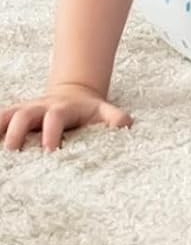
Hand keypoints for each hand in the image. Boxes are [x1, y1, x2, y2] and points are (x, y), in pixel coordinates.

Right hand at [2, 83, 131, 151]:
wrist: (73, 94)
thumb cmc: (88, 110)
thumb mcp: (102, 110)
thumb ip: (114, 117)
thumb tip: (125, 124)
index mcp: (61, 109)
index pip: (55, 119)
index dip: (52, 133)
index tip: (49, 150)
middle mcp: (40, 108)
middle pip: (24, 115)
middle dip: (17, 131)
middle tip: (13, 150)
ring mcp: (24, 111)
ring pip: (6, 114)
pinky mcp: (14, 116)